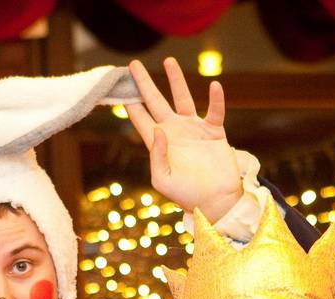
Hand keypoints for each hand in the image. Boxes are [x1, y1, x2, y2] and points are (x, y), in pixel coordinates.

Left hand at [125, 57, 242, 223]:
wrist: (216, 202)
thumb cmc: (187, 196)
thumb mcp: (163, 180)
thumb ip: (157, 155)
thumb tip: (157, 129)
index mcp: (158, 143)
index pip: (139, 117)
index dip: (128, 102)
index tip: (118, 85)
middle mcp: (174, 132)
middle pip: (155, 101)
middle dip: (144, 83)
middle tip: (133, 65)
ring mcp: (194, 130)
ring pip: (183, 98)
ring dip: (176, 80)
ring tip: (169, 61)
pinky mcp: (214, 132)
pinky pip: (215, 111)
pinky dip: (216, 100)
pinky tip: (214, 86)